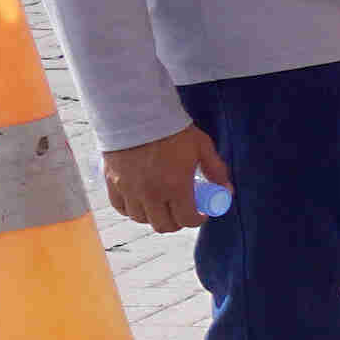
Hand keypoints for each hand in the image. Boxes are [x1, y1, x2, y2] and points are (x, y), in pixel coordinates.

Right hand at [101, 127, 227, 237]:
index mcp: (175, 187)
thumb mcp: (202, 147)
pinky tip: (140, 201)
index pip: (187, 220)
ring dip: (154, 216)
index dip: (198, 220)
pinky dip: (131, 209)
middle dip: (177, 222)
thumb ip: (216, 171)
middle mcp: (151, 194)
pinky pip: (120, 207)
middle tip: (182, 211)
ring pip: (141, 219)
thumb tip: (226, 190)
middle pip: (163, 225)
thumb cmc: (170, 129)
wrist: (136, 114)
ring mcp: (129, 190)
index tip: (201, 213)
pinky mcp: (113, 183)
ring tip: (162, 205)